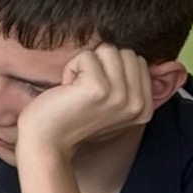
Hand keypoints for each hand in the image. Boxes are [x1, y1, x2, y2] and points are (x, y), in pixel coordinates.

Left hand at [18, 47, 155, 164]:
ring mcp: (119, 96)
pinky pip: (86, 56)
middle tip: (85, 89)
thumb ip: (128, 86)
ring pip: (107, 50)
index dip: (111, 68)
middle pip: (125, 53)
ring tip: (77, 88)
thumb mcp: (112, 108)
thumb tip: (132, 57)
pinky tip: (67, 89)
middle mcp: (137, 103)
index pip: (137, 61)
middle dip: (101, 63)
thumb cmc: (74, 120)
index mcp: (144, 109)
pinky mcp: (97, 88)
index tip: (96, 92)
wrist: (47, 142)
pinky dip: (71, 68)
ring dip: (85, 65)